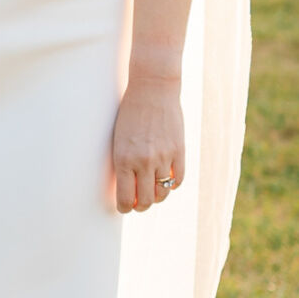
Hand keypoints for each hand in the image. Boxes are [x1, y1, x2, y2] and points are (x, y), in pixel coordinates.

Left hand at [112, 69, 184, 213]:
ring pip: (163, 193)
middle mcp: (143, 162)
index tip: (125, 207)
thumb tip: (127, 189)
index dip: (124, 208)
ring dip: (157, 197)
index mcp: (123, 159)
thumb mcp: (119, 140)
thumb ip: (123, 164)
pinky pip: (179, 179)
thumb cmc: (130, 113)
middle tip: (138, 204)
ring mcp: (163, 157)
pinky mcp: (179, 151)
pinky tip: (168, 180)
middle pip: (145, 200)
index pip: (125, 198)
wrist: (152, 89)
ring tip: (153, 194)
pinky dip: (173, 184)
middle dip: (140, 206)